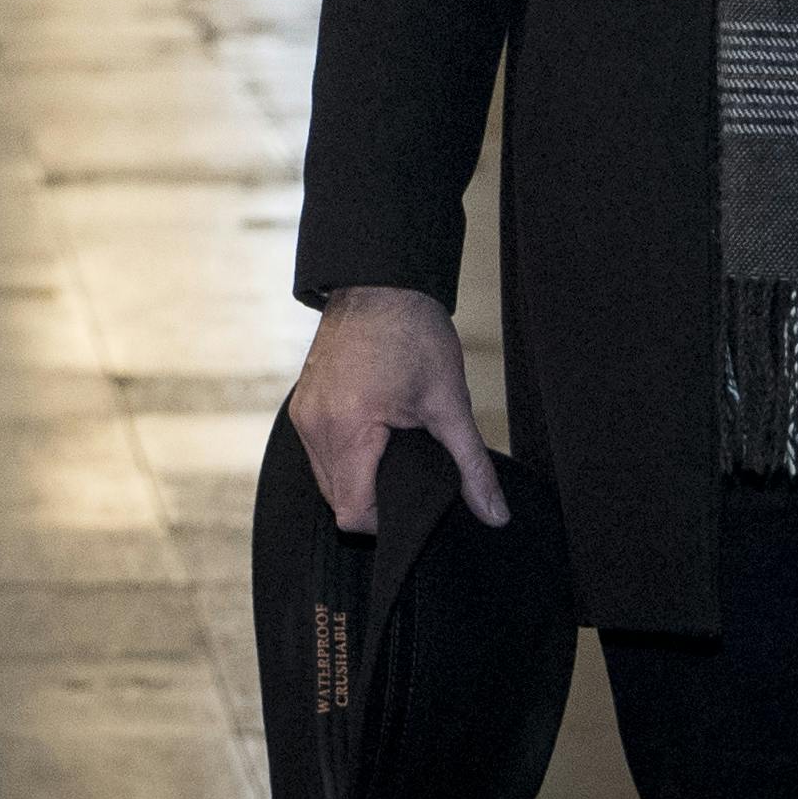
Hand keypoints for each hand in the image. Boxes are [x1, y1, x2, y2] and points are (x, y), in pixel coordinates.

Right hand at [287, 285, 507, 531]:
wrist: (381, 278)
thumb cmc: (412, 331)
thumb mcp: (449, 401)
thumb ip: (470, 466)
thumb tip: (495, 514)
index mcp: (346, 429)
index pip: (352, 513)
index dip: (386, 520)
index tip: (413, 498)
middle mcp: (313, 426)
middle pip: (336, 500)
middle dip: (373, 498)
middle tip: (409, 469)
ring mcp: (303, 413)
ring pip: (326, 477)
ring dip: (357, 477)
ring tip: (393, 449)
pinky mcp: (302, 402)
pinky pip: (319, 450)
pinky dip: (344, 454)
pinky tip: (374, 434)